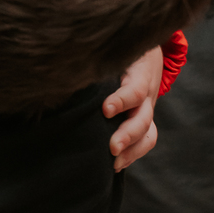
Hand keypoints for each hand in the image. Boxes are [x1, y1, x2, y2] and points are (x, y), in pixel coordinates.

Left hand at [103, 46, 161, 168]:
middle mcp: (147, 94)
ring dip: (132, 151)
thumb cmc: (123, 50)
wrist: (146, 53)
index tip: (105, 110)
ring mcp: (148, 110)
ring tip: (114, 163)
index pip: (135, 89)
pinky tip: (116, 165)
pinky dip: (132, 155)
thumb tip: (65, 63)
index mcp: (139, 74)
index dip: (122, 101)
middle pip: (144, 118)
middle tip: (111, 147)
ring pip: (149, 134)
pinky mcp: (145, 120)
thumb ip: (95, 56)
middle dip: (128, 135)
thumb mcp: (115, 47)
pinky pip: (145, 141)